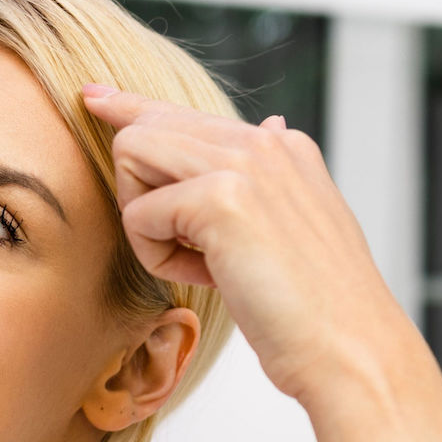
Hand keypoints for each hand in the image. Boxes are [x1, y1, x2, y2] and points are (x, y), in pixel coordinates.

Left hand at [81, 85, 410, 404]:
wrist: (347, 345)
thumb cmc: (313, 305)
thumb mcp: (292, 227)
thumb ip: (265, 182)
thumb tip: (269, 125)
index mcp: (279, 147)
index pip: (184, 112)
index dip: (130, 107)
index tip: (94, 97)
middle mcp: (262, 142)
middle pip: (145, 128)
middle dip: (137, 193)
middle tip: (179, 244)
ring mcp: (244, 163)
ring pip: (132, 154)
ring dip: (144, 221)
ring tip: (196, 260)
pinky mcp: (221, 198)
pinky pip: (138, 215)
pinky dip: (157, 257)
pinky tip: (206, 276)